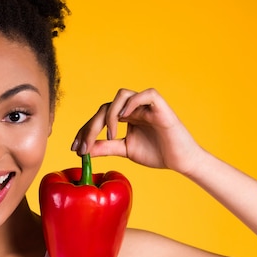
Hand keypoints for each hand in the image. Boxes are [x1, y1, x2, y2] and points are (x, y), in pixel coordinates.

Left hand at [71, 88, 203, 174]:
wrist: (181, 161)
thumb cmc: (156, 153)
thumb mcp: (124, 150)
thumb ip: (106, 147)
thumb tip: (84, 150)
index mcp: (124, 116)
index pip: (99, 117)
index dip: (85, 131)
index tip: (75, 148)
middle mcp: (133, 107)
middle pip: (105, 107)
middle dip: (91, 127)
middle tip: (84, 146)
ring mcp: (146, 105)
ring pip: (122, 95)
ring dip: (110, 114)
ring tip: (111, 135)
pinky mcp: (161, 107)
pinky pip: (146, 94)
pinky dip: (133, 102)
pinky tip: (125, 118)